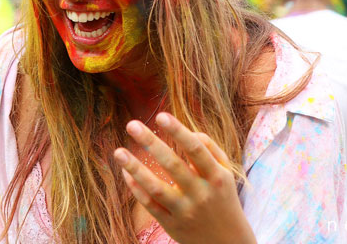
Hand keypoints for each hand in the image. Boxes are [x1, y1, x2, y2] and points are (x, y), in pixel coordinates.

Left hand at [114, 113, 255, 243]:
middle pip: (173, 165)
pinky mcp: (171, 225)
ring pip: (156, 188)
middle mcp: (201, 193)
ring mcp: (185, 211)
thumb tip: (188, 131)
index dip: (178, 131)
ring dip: (136, 168)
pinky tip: (126, 172)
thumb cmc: (223, 198)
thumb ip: (210, 148)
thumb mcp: (225, 172)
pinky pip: (150, 205)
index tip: (161, 116)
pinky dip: (136, 188)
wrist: (228, 242)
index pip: (196, 149)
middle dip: (151, 143)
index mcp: (216, 176)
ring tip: (119, 151)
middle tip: (131, 124)